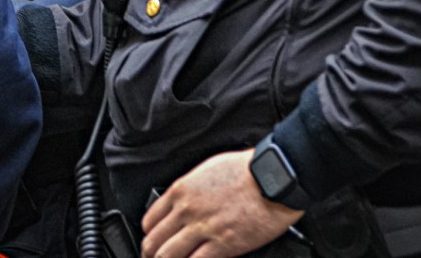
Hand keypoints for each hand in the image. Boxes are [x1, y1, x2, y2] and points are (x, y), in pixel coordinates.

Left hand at [140, 149, 302, 257]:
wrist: (271, 177)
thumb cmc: (244, 170)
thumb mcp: (206, 171)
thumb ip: (190, 191)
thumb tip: (182, 205)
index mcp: (181, 191)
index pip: (150, 220)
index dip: (149, 236)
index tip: (152, 242)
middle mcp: (187, 210)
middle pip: (154, 242)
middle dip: (151, 255)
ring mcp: (203, 228)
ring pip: (169, 256)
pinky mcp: (223, 244)